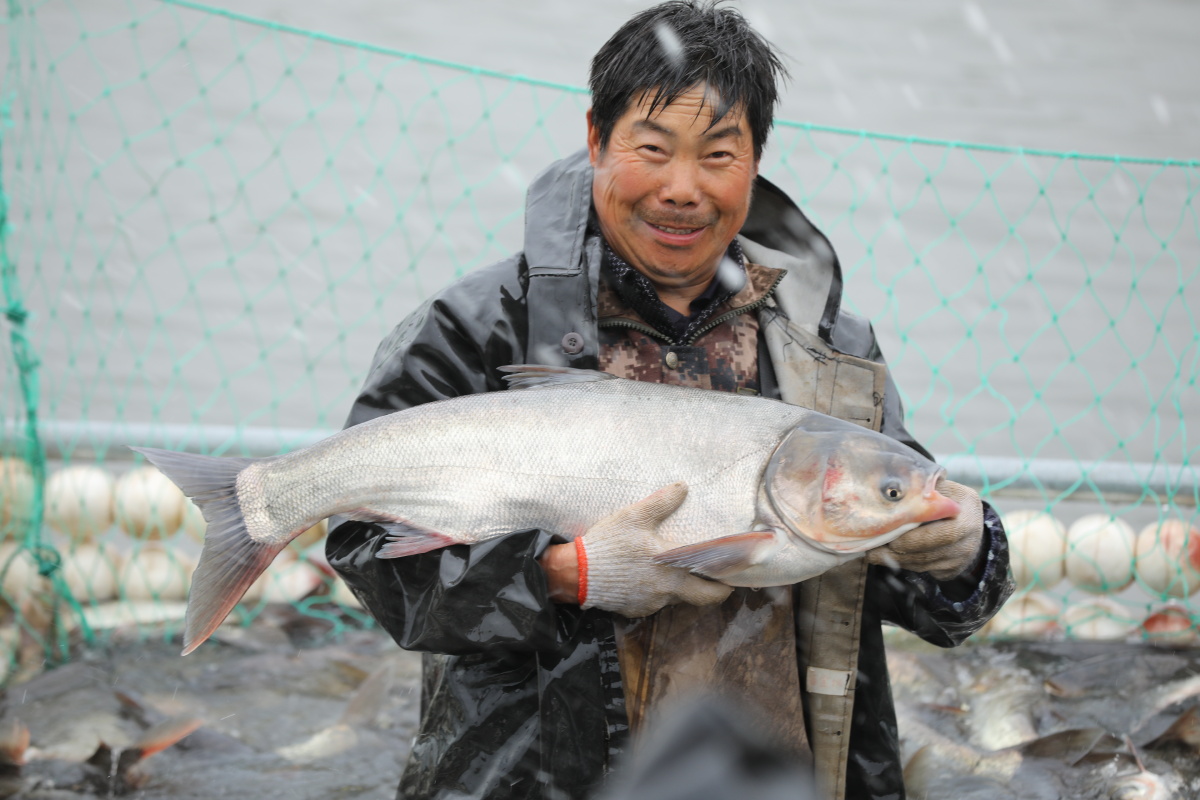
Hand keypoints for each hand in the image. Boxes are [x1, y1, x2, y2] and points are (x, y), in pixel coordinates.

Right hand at [544, 482, 731, 617]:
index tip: (732, 578)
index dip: (725, 586)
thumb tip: (683, 486)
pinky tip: (642, 577)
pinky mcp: (633, 610)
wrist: (576, 574)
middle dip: (709, 590)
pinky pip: (652, 602)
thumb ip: (661, 503)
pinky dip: (653, 591)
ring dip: (676, 587)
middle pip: (700, 600)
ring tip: (669, 570)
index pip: (712, 590)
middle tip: (709, 576)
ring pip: (674, 598)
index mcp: (673, 572)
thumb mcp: (635, 517)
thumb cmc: (609, 545)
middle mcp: (666, 593)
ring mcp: (650, 605)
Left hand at [866, 479, 983, 580]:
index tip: (888, 533)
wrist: (971, 522)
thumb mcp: (945, 489)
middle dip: (897, 552)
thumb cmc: (951, 500)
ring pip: (922, 564)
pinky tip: (892, 555)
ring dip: (897, 560)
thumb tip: (893, 491)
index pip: (940, 534)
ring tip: (874, 553)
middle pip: (927, 553)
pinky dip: (906, 564)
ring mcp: (960, 560)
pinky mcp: (952, 571)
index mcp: (967, 518)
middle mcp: (968, 543)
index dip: (912, 537)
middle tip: (872, 550)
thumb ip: (925, 491)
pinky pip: (924, 570)